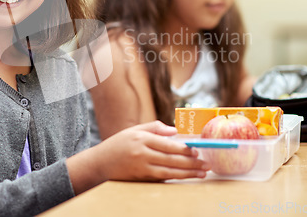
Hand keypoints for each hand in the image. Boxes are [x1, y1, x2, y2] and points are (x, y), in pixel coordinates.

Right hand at [92, 120, 209, 181]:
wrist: (100, 163)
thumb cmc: (118, 144)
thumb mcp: (134, 130)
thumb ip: (154, 128)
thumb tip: (174, 131)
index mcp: (141, 138)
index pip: (168, 144)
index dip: (184, 148)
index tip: (197, 149)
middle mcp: (142, 153)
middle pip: (172, 159)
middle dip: (191, 162)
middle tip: (206, 163)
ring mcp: (141, 167)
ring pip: (169, 171)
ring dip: (188, 173)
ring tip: (201, 173)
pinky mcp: (141, 178)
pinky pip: (162, 178)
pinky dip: (175, 177)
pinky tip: (186, 177)